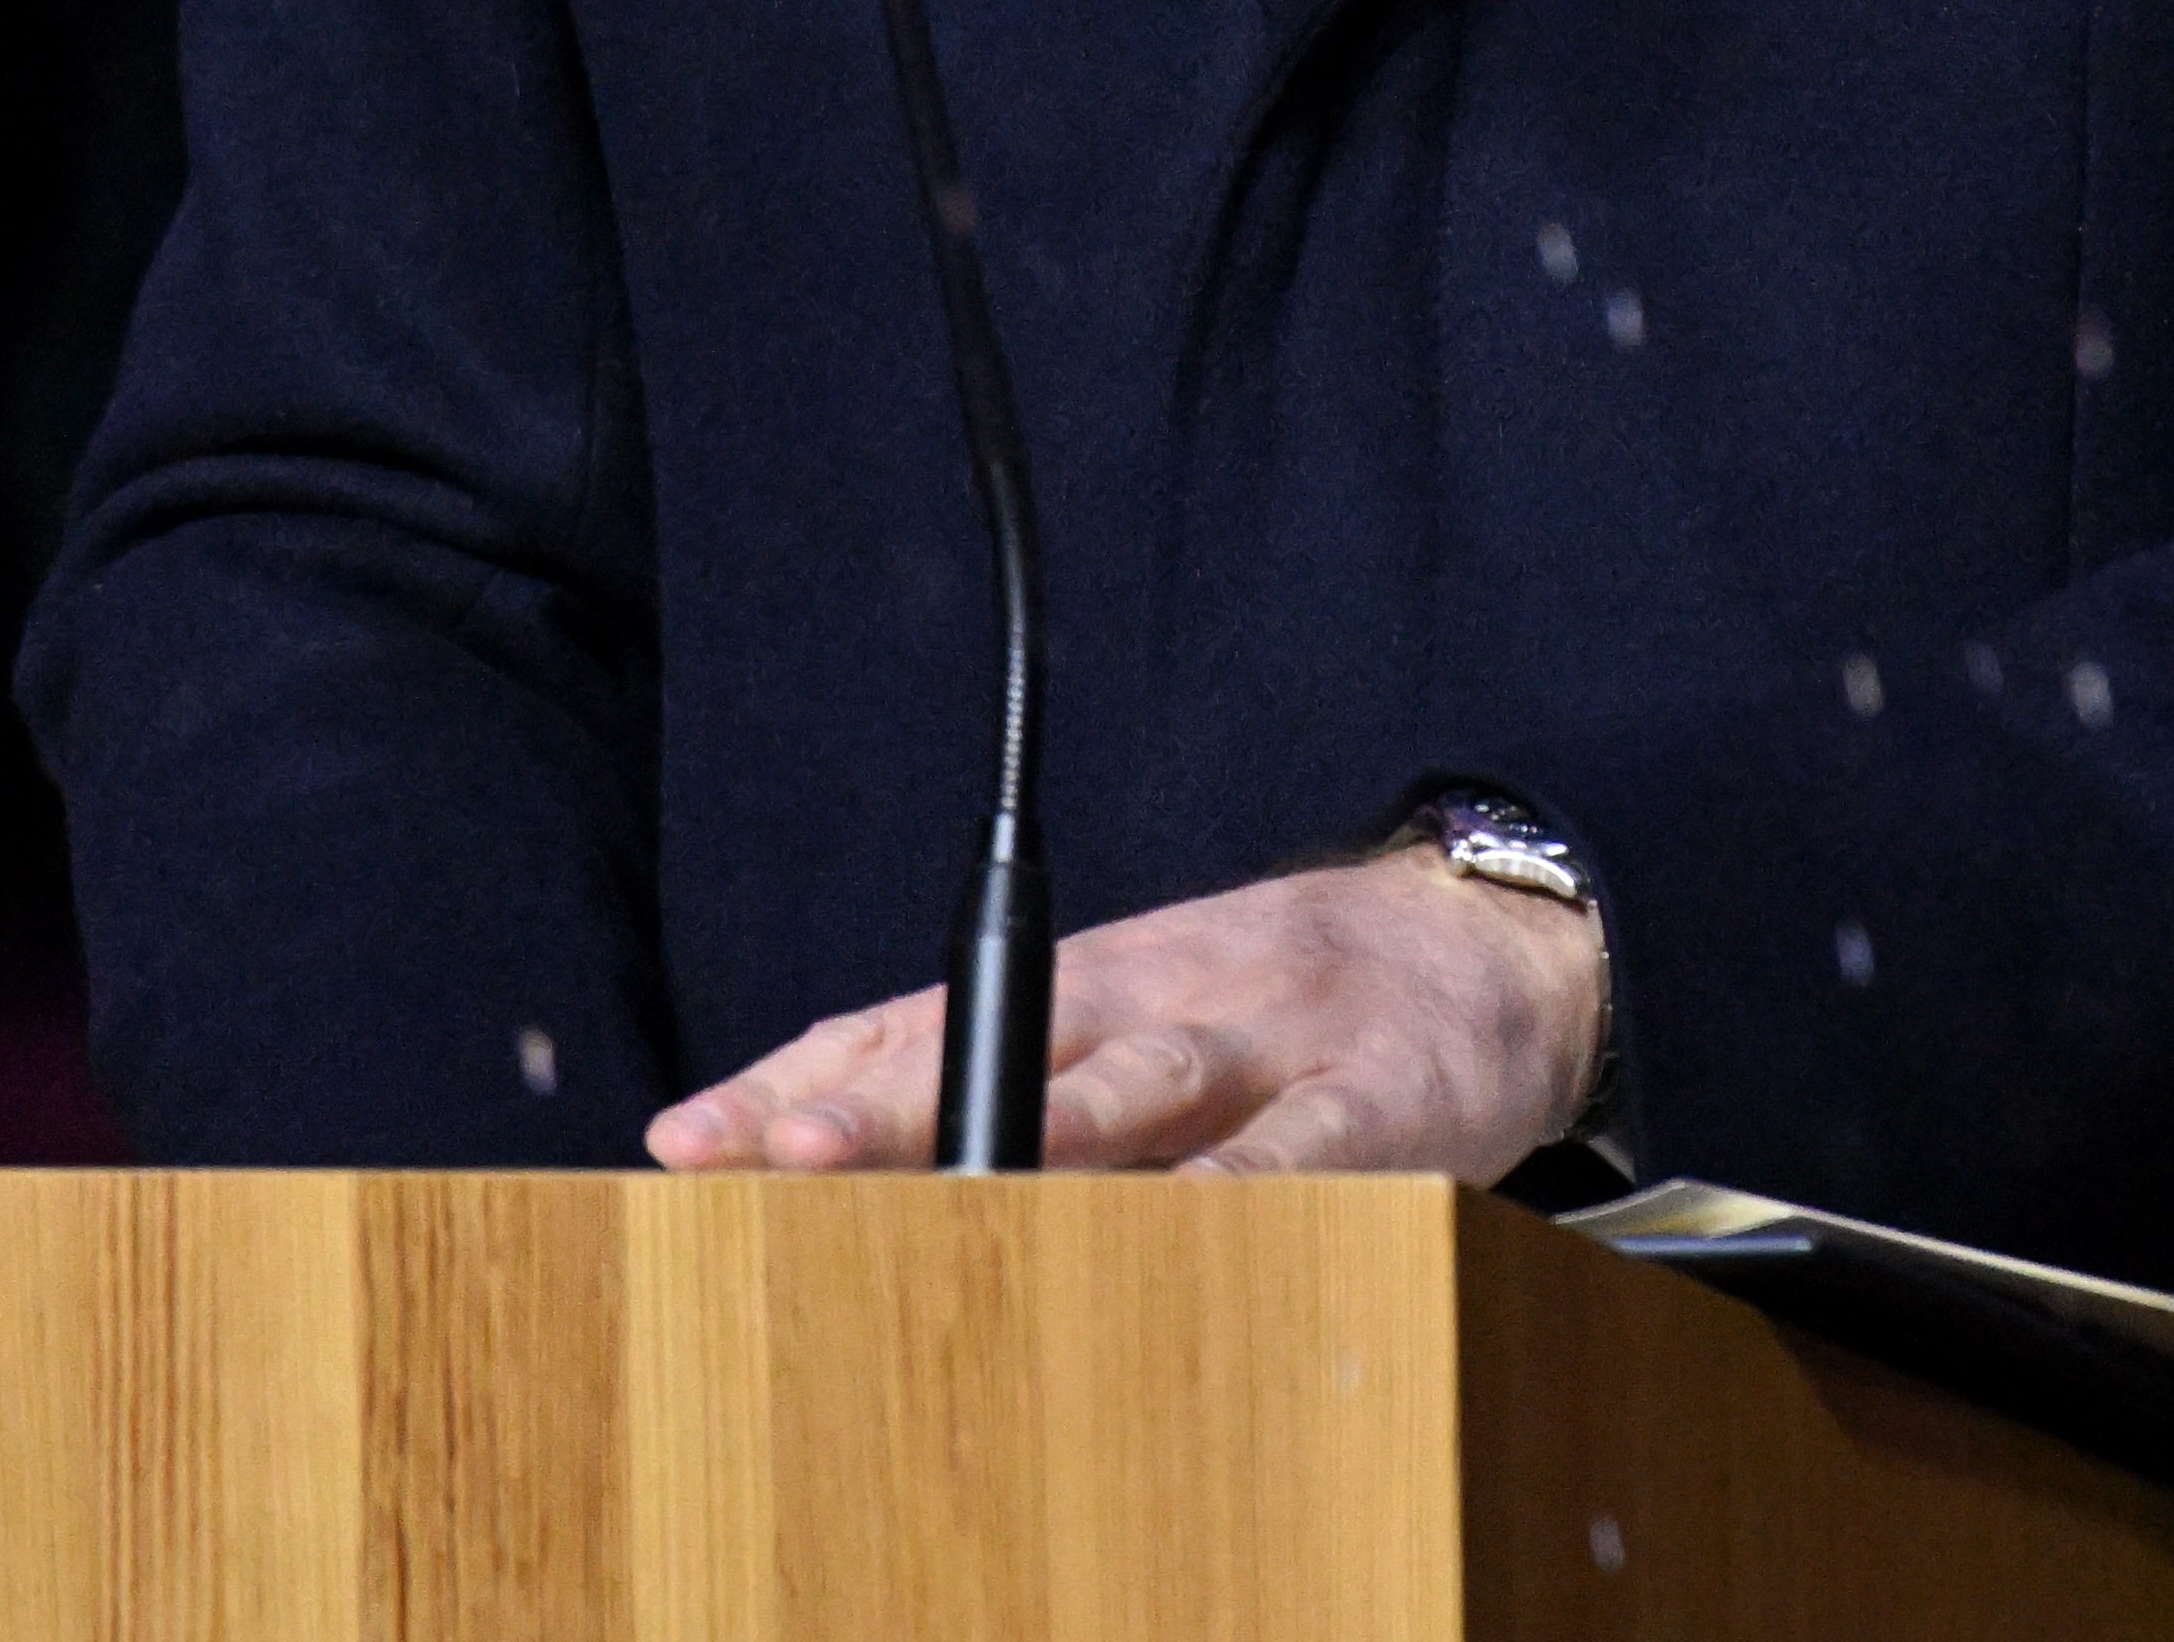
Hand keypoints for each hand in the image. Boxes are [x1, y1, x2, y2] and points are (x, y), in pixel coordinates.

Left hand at [646, 844, 1605, 1180]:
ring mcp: (1266, 1041)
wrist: (1484, 944)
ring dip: (1042, 1139)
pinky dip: (1238, 1190)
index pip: (915, 1026)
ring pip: (1140, 1085)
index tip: (690, 1141)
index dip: (802, 1084)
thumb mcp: (1133, 1012)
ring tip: (947, 1192)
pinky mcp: (1374, 1101)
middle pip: (1002, 1046)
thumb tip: (769, 1136)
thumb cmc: (1274, 1006)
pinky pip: (1297, 1152)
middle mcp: (1159, 994)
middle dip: (886, 1108)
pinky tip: (1181, 1228)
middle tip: (778, 1158)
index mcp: (1087, 981)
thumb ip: (982, 1069)